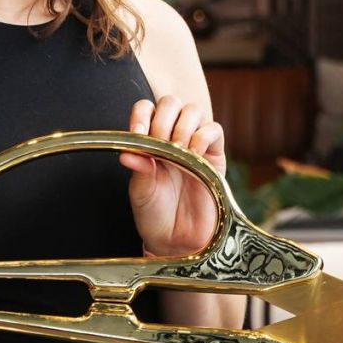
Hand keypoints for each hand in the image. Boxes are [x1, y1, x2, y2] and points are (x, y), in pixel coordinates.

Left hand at [119, 96, 227, 256]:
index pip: (145, 109)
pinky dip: (204, 137)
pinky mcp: (215, 155)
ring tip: (180, 151)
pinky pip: (215, 130)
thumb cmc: (155, 214)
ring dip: (184, 126)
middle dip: (164, 119)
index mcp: (148, 141)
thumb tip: (126, 152)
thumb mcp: (141, 192)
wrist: (177, 240)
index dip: (142, 114)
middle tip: (162, 144)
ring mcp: (195, 144)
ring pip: (194, 110)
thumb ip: (138, 169)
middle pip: (171, 102)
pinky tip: (196, 154)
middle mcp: (171, 137)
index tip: (139, 133)